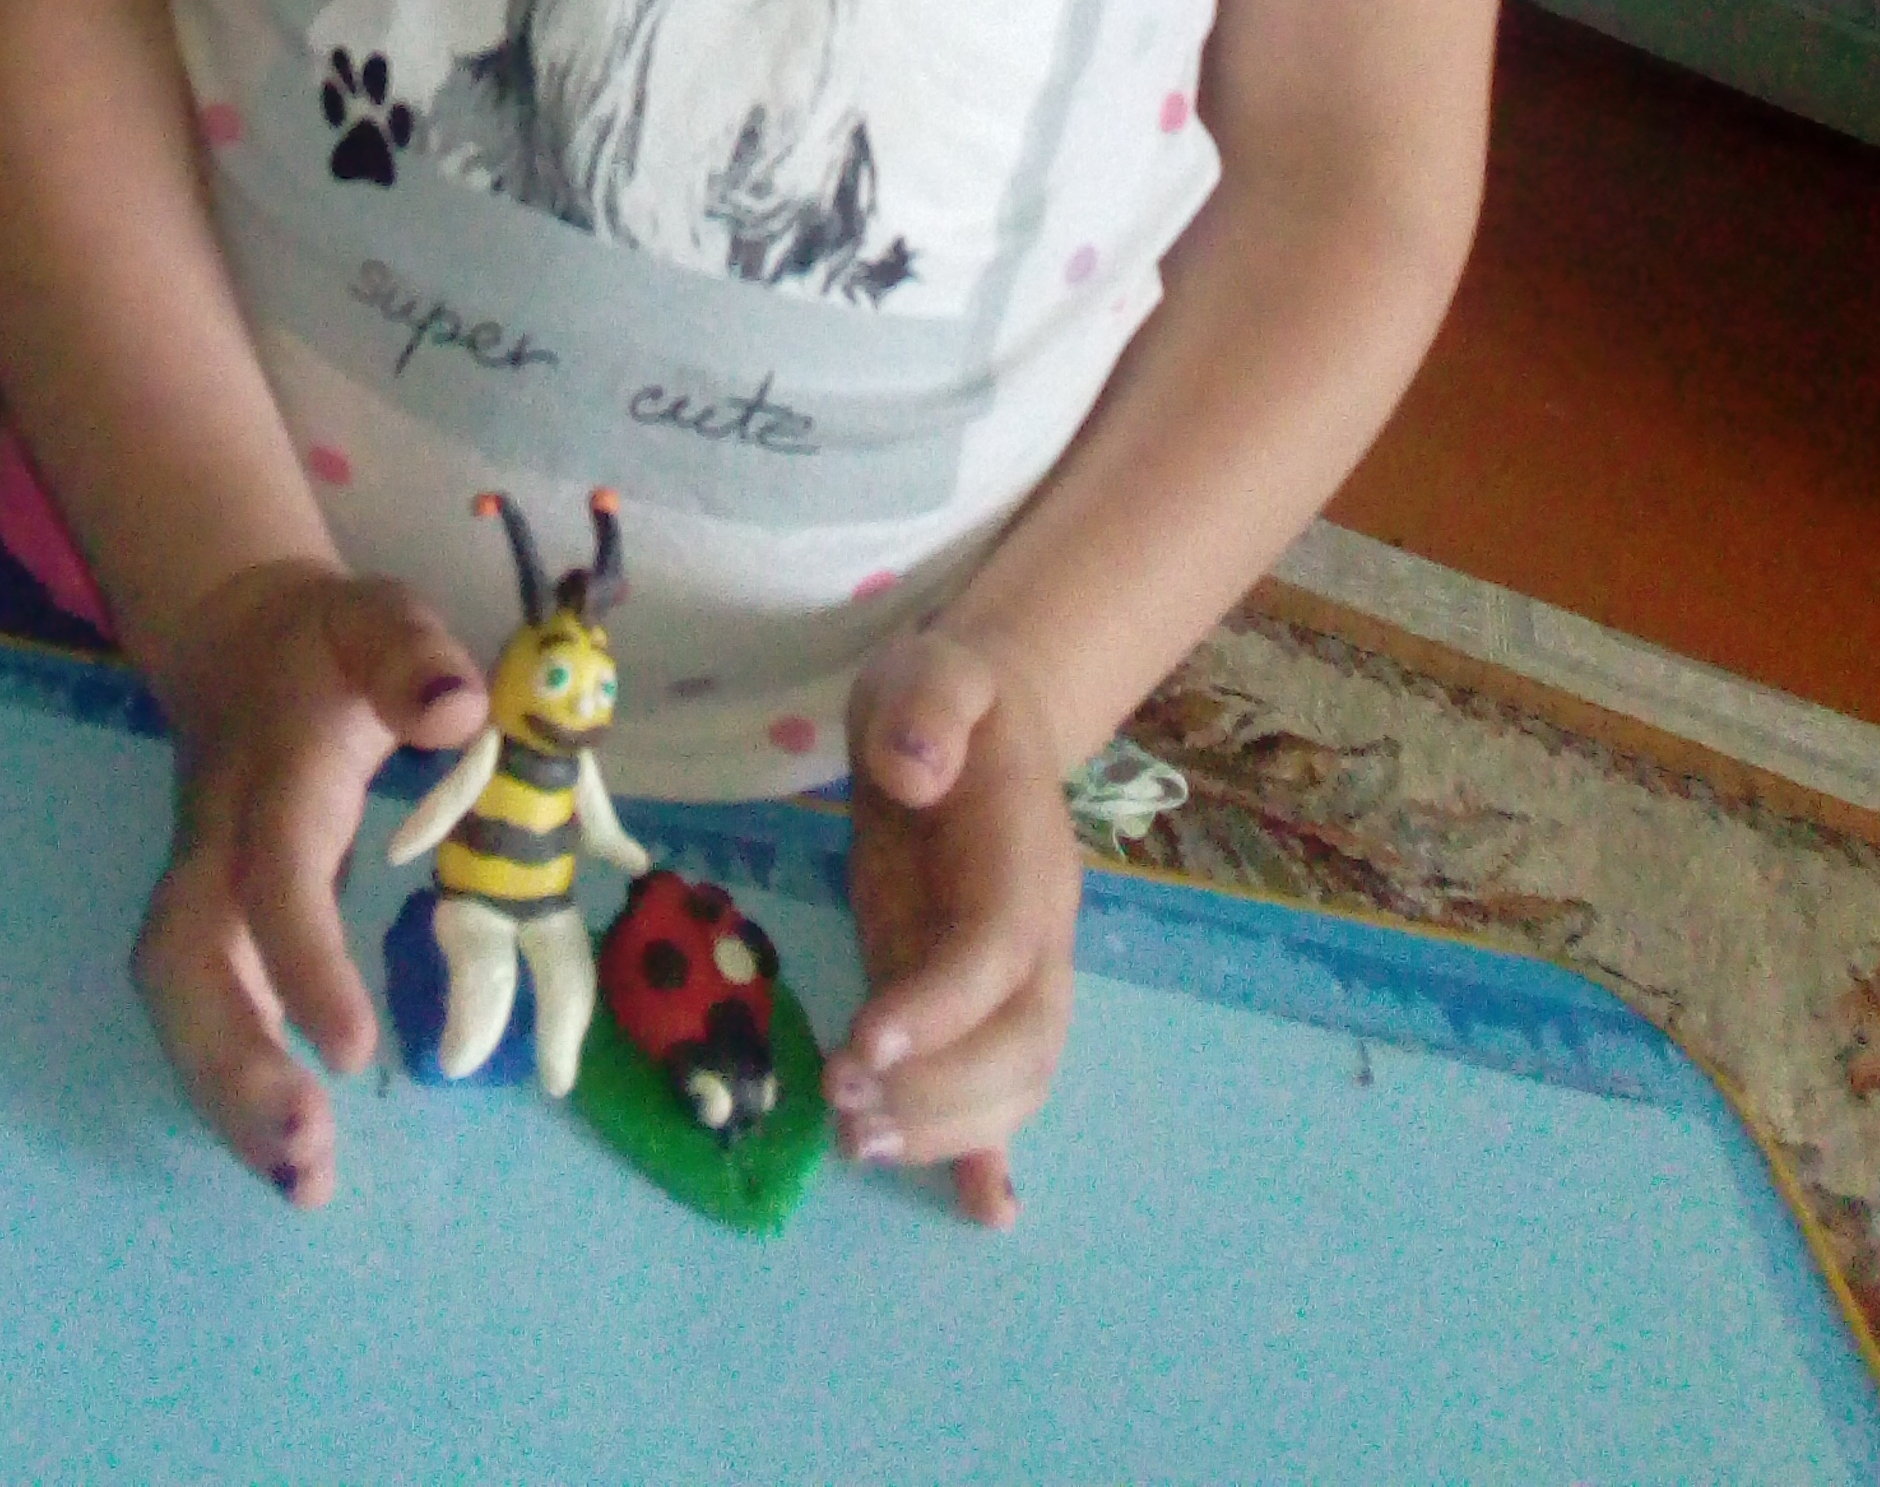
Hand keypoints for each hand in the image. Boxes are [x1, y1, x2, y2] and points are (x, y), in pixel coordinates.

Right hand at [133, 563, 486, 1205]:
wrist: (235, 641)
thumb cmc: (328, 645)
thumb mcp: (380, 618)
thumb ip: (414, 657)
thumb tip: (458, 711)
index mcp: (272, 778)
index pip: (274, 877)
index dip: (303, 963)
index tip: (355, 1052)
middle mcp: (218, 847)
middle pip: (189, 964)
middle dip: (232, 1066)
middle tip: (305, 1156)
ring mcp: (202, 890)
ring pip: (183, 1005)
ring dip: (228, 1100)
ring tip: (303, 1183)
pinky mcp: (209, 927)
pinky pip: (201, 1016)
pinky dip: (234, 1093)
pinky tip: (292, 1159)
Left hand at [824, 625, 1080, 1230]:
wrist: (977, 719)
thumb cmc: (943, 697)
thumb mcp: (930, 668)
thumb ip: (928, 704)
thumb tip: (914, 765)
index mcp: (1023, 857)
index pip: (998, 953)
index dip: (942, 1008)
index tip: (865, 1040)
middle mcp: (1034, 934)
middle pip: (1023, 1044)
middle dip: (940, 1094)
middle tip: (844, 1107)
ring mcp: (1010, 980)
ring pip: (1015, 1084)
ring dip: (945, 1131)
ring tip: (853, 1140)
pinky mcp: (971, 1006)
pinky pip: (1002, 1094)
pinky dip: (995, 1158)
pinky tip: (982, 1212)